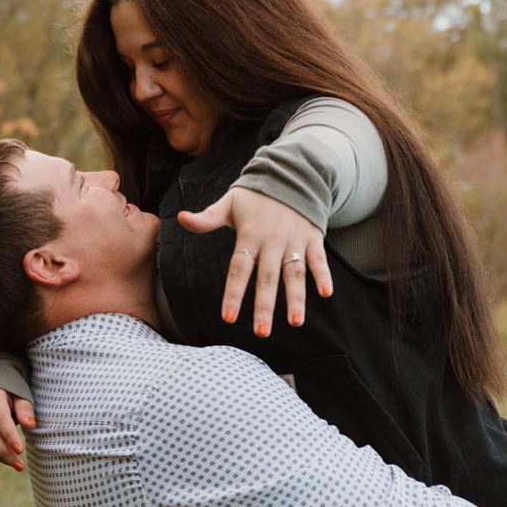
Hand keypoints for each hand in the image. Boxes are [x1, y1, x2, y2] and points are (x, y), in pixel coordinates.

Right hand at [0, 388, 34, 471]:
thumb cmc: (10, 390)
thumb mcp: (20, 394)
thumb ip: (25, 408)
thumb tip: (31, 425)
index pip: (0, 417)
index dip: (9, 435)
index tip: (21, 450)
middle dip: (4, 451)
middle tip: (20, 465)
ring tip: (14, 464)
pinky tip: (2, 459)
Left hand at [178, 187, 332, 336]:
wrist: (292, 174)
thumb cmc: (256, 196)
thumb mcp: (230, 203)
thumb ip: (208, 217)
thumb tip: (181, 218)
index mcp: (250, 235)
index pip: (239, 269)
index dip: (233, 293)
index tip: (228, 317)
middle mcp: (272, 240)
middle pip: (267, 278)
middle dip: (264, 306)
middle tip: (261, 333)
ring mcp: (294, 240)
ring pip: (294, 273)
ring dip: (296, 298)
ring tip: (295, 322)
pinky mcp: (313, 239)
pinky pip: (319, 259)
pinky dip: (323, 275)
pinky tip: (326, 294)